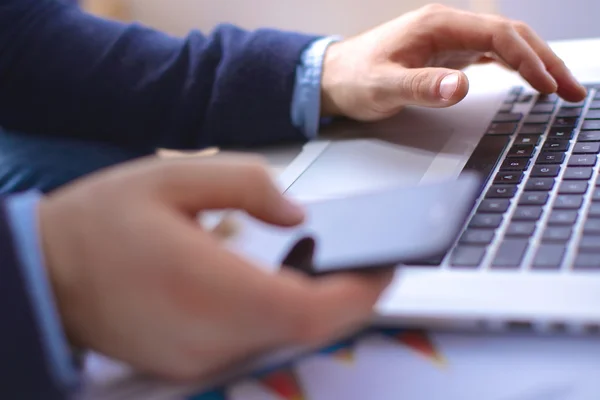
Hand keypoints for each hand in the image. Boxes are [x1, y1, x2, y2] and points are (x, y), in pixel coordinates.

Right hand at [39, 156, 391, 380]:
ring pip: (282, 342)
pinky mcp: (188, 363)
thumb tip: (295, 214)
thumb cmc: (99, 225)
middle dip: (347, 303)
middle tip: (369, 269)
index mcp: (210, 287)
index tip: (386, 271)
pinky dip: (279, 321)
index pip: (311, 310)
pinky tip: (283, 290)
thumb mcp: (173, 177)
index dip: (360, 295)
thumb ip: (247, 185)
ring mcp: (198, 358)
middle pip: (306, 332)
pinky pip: (253, 346)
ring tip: (333, 274)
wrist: (47, 272)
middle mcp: (209, 335)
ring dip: (315, 311)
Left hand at [321, 3, 586, 119]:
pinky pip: (490, 55)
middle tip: (573, 91)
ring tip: (562, 89)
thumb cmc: (354, 77)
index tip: (548, 86)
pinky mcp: (446, 55)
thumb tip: (459, 86)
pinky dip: (515, 66)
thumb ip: (420, 87)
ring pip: (505, 44)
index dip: (528, 59)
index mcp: (437, 26)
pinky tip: (529, 80)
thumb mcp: (382, 86)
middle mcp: (447, 27)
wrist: (333, 76)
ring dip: (536, 63)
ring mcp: (449, 40)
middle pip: (511, 36)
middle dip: (545, 61)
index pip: (497, 35)